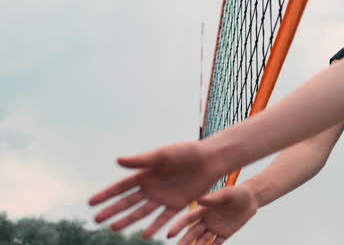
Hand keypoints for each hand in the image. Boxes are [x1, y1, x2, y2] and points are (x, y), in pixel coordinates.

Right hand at [88, 141, 222, 238]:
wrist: (209, 160)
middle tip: (96, 220)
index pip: (122, 186)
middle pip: (128, 201)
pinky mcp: (177, 204)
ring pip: (142, 212)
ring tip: (114, 229)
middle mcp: (152, 186)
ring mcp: (164, 197)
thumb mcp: (163, 155)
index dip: (107, 194)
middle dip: (112, 210)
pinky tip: (144, 235)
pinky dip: (154, 227)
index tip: (91, 203)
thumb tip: (117, 161)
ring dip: (128, 220)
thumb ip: (141, 161)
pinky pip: (163, 218)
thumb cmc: (186, 152)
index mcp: (146, 173)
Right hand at [168, 184, 258, 244]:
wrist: (251, 199)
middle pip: (193, 233)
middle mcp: (207, 219)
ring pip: (202, 240)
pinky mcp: (225, 233)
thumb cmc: (238, 193)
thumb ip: (214, 199)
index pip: (188, 219)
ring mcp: (215, 227)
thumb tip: (199, 200)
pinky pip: (216, 244)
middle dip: (184, 241)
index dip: (178, 226)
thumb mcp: (227, 194)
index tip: (170, 234)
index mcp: (204, 209)